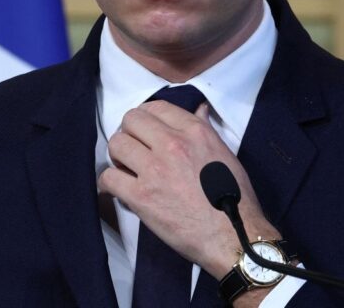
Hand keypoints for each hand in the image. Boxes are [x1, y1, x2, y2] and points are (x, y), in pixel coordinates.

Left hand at [97, 100, 279, 278]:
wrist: (232, 237)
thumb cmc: (234, 198)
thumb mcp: (225, 154)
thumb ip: (205, 130)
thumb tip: (198, 109)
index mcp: (195, 132)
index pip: (156, 107)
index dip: (146, 117)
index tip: (144, 129)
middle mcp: (172, 144)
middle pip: (130, 120)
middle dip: (129, 132)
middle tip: (134, 148)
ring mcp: (154, 170)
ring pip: (116, 144)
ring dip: (118, 155)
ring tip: (125, 167)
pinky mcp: (141, 197)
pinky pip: (109, 177)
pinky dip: (109, 182)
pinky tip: (117, 188)